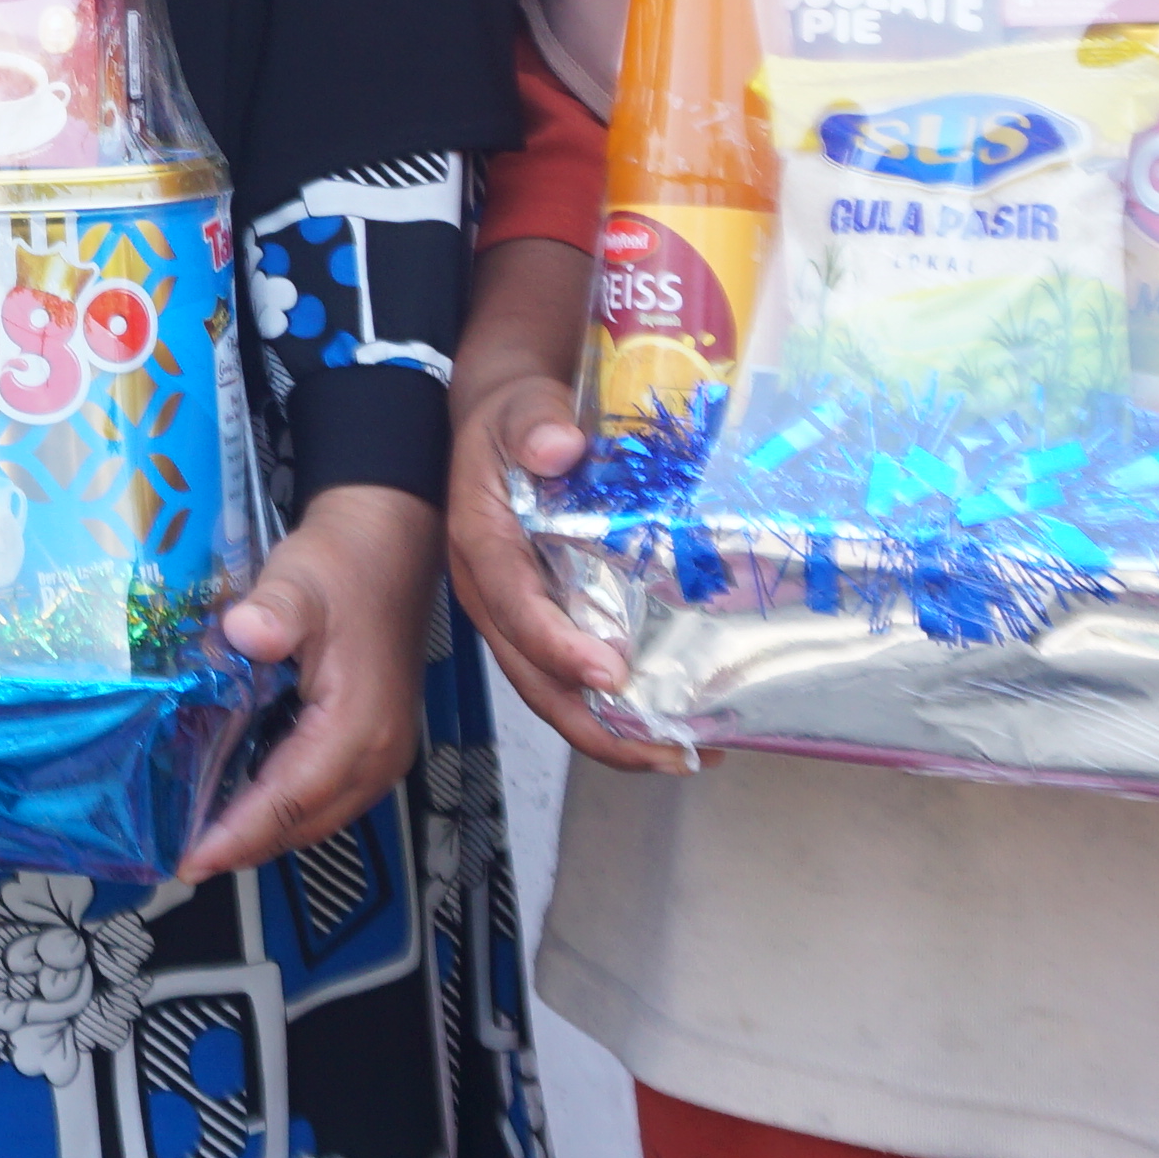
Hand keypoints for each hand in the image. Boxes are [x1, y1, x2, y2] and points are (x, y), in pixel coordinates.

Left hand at [178, 485, 438, 879]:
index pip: (291, 800)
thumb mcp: (300, 582)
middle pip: (303, 822)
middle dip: (245, 844)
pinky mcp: (372, 742)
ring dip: (263, 830)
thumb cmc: (345, 565)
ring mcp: (381, 752)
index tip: (194, 861)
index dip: (240, 834)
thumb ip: (273, 613)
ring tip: (204, 838)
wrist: (390, 545)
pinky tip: (240, 798)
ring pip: (315, 815)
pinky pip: (323, 793)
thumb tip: (244, 633)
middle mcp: (379, 754)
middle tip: (182, 857)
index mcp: (360, 726)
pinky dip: (281, 806)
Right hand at [439, 240, 690, 773]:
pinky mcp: (539, 620)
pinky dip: (611, 708)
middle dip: (593, 722)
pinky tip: (663, 723)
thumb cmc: (513, 416)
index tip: (611, 671)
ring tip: (677, 753)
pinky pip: (566, 675)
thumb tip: (559, 446)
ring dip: (609, 730)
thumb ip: (535, 423)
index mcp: (480, 542)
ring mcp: (513, 613)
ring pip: (550, 689)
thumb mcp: (519, 404)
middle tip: (661, 748)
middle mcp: (490, 592)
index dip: (559, 646)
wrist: (500, 421)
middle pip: (531, 674)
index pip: (513, 605)